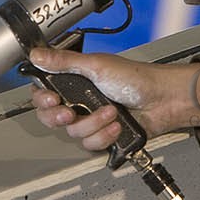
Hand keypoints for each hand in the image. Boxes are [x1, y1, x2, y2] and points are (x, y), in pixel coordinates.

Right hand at [27, 47, 199, 152]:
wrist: (162, 100)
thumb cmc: (136, 78)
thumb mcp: (96, 65)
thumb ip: (63, 62)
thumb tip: (37, 55)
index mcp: (75, 80)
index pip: (44, 93)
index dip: (42, 100)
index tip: (50, 99)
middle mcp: (80, 101)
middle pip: (51, 118)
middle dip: (60, 117)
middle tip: (70, 113)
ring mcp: (91, 119)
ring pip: (73, 133)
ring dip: (93, 123)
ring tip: (110, 111)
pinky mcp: (103, 135)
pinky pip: (91, 144)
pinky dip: (105, 135)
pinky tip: (117, 125)